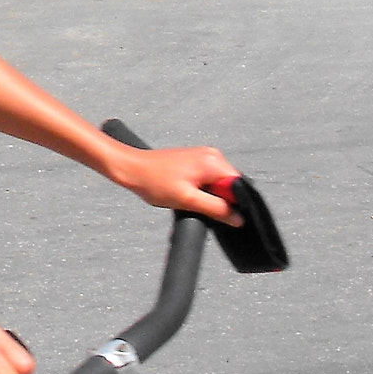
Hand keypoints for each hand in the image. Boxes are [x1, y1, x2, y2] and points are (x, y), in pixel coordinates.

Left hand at [108, 144, 244, 224]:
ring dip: (210, 196)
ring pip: (219, 184)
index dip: (235, 204)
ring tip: (190, 199)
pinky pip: (209, 179)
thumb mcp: (188, 200)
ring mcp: (203, 156)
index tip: (223, 214)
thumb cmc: (154, 181)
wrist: (132, 168)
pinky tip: (188, 194)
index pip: (240, 186)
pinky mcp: (195, 161)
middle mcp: (212, 155)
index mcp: (213, 161)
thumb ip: (216, 209)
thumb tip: (238, 218)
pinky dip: (203, 191)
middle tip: (200, 207)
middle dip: (221, 200)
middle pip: (230, 185)